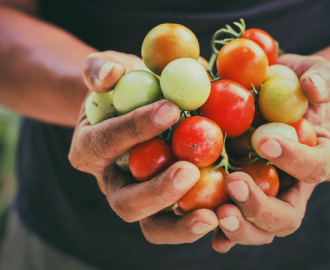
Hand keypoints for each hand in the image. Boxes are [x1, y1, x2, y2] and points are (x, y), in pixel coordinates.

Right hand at [69, 51, 217, 244]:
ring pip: (154, 227)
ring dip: (183, 225)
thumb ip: (101, 69)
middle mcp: (114, 184)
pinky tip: (230, 214)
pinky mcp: (170, 206)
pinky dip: (204, 223)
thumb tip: (112, 75)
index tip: (171, 109)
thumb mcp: (109, 69)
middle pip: (127, 203)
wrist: (139, 108)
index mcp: (90, 151)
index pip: (107, 143)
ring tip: (213, 215)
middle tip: (189, 171)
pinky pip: (183, 224)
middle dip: (157, 191)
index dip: (135, 128)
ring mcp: (143, 200)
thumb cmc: (126, 89)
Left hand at [212, 54, 329, 251]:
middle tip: (234, 183)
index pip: (315, 168)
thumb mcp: (314, 71)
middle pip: (287, 216)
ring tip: (215, 213)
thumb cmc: (294, 85)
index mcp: (320, 159)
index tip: (265, 140)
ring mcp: (266, 196)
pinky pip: (233, 221)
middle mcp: (294, 187)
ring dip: (239, 227)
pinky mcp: (241, 197)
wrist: (272, 97)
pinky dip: (220, 232)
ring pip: (260, 229)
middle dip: (261, 207)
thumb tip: (313, 88)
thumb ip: (323, 76)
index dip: (294, 159)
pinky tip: (203, 225)